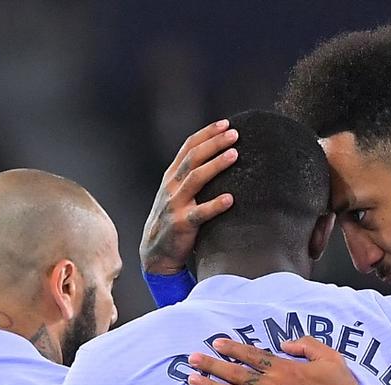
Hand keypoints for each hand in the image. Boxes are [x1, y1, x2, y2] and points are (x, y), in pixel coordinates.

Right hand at [140, 119, 239, 274]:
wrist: (156, 253)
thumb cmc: (173, 220)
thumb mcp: (177, 195)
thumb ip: (192, 178)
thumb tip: (220, 159)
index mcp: (171, 177)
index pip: (188, 148)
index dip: (206, 134)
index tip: (226, 124)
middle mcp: (171, 187)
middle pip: (193, 158)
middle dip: (214, 143)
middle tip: (235, 134)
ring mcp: (174, 205)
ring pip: (195, 179)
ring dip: (216, 165)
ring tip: (234, 155)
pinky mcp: (181, 224)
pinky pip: (199, 213)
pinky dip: (214, 205)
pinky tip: (230, 199)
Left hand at [187, 336, 380, 384]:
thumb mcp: (331, 358)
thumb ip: (306, 345)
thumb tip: (285, 344)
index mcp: (286, 368)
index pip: (252, 356)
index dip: (232, 349)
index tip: (215, 343)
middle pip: (236, 374)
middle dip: (212, 365)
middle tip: (191, 359)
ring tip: (193, 381)